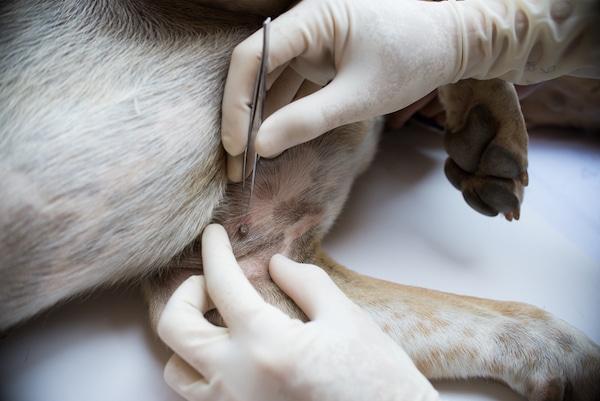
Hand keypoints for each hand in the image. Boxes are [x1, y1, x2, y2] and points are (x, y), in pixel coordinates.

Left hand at [157, 224, 439, 400]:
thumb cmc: (376, 377)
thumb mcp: (345, 319)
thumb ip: (305, 283)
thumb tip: (274, 265)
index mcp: (266, 344)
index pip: (222, 284)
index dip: (213, 250)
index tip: (212, 234)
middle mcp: (235, 380)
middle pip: (175, 326)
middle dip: (186, 293)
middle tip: (213, 284)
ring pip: (176, 370)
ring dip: (190, 339)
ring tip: (222, 326)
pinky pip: (199, 395)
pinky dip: (204, 370)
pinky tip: (234, 356)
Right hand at [221, 0, 461, 180]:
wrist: (448, 45)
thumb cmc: (412, 59)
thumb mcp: (359, 97)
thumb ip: (308, 120)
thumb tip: (261, 147)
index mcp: (310, 18)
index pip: (252, 57)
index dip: (237, 103)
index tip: (236, 146)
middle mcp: (303, 26)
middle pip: (255, 71)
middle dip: (244, 118)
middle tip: (236, 164)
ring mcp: (310, 42)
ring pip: (270, 82)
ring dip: (260, 120)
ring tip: (249, 163)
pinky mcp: (320, 59)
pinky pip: (291, 86)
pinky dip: (282, 115)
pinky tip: (273, 143)